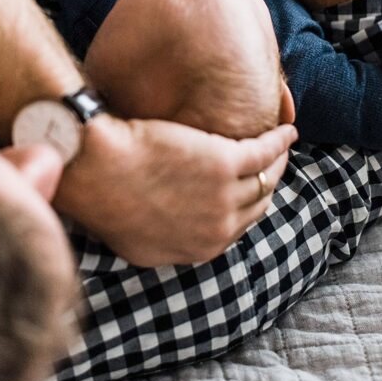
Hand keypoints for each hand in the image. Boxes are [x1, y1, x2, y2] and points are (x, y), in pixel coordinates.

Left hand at [53, 113, 296, 266]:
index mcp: (197, 249)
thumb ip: (166, 239)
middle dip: (265, 185)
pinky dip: (279, 142)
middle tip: (271, 164)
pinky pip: (264, 153)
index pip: (234, 229)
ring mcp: (224, 198)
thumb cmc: (102, 196)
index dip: (243, 206)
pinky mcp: (224, 162)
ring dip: (278, 162)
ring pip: (265, 180)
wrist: (94, 169)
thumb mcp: (135, 240)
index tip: (247, 188)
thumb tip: (175, 230)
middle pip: (256, 206)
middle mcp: (217, 230)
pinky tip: (286, 131)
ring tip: (282, 144)